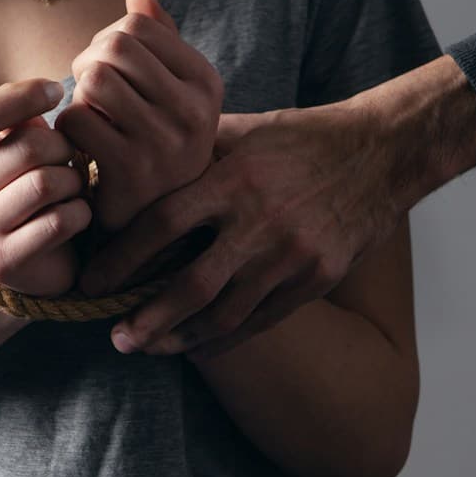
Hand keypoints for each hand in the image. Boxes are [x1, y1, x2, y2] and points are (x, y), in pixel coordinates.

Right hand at [0, 78, 92, 295]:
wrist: (25, 263)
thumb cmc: (26, 190)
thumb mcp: (17, 150)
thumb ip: (23, 121)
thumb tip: (47, 91)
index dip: (20, 95)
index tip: (57, 91)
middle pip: (26, 147)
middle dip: (64, 147)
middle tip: (73, 157)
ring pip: (45, 183)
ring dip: (74, 181)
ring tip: (74, 186)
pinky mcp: (6, 260)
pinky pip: (60, 220)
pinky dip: (81, 212)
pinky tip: (78, 213)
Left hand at [57, 0, 223, 230]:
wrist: (158, 223)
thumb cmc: (159, 143)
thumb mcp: (173, 92)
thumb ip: (159, 39)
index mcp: (206, 83)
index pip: (138, 26)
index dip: (108, 38)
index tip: (107, 65)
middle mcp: (194, 111)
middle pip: (114, 48)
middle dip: (88, 62)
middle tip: (88, 89)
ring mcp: (165, 142)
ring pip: (94, 80)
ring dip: (78, 95)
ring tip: (89, 115)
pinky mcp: (131, 171)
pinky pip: (77, 119)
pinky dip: (68, 127)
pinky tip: (82, 143)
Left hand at [77, 103, 391, 355]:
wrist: (383, 151)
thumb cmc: (305, 137)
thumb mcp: (248, 129)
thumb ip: (195, 148)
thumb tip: (136, 152)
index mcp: (233, 179)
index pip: (161, 225)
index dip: (121, 259)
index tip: (92, 282)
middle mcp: (260, 222)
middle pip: (189, 285)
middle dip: (146, 318)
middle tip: (115, 338)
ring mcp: (291, 256)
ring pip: (225, 313)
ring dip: (181, 337)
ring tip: (150, 347)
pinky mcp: (316, 279)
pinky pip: (262, 320)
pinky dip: (225, 338)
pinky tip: (197, 346)